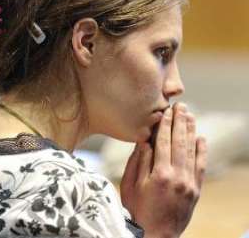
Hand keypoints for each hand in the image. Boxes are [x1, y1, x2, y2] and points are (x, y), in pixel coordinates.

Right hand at [120, 103, 206, 237]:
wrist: (155, 235)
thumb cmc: (137, 209)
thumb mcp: (130, 185)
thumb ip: (138, 162)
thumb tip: (144, 141)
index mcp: (159, 174)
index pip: (163, 142)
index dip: (165, 125)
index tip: (166, 111)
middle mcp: (177, 176)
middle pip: (179, 143)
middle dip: (179, 122)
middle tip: (181, 106)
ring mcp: (189, 184)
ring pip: (191, 152)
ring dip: (191, 132)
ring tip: (190, 116)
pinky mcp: (195, 191)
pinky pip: (200, 167)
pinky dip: (201, 151)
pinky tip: (201, 138)